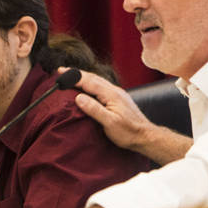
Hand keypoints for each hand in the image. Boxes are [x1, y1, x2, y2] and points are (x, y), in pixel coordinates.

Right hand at [61, 68, 190, 163]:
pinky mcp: (119, 98)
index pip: (89, 82)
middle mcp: (114, 91)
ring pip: (98, 81)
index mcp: (111, 95)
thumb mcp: (110, 123)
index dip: (74, 77)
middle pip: (93, 78)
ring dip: (84, 77)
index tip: (61, 72)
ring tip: (72, 76)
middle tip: (62, 71)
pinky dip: (91, 83)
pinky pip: (102, 86)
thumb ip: (94, 109)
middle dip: (77, 73)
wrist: (146, 136)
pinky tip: (88, 87)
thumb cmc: (128, 133)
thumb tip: (78, 97)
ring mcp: (118, 94)